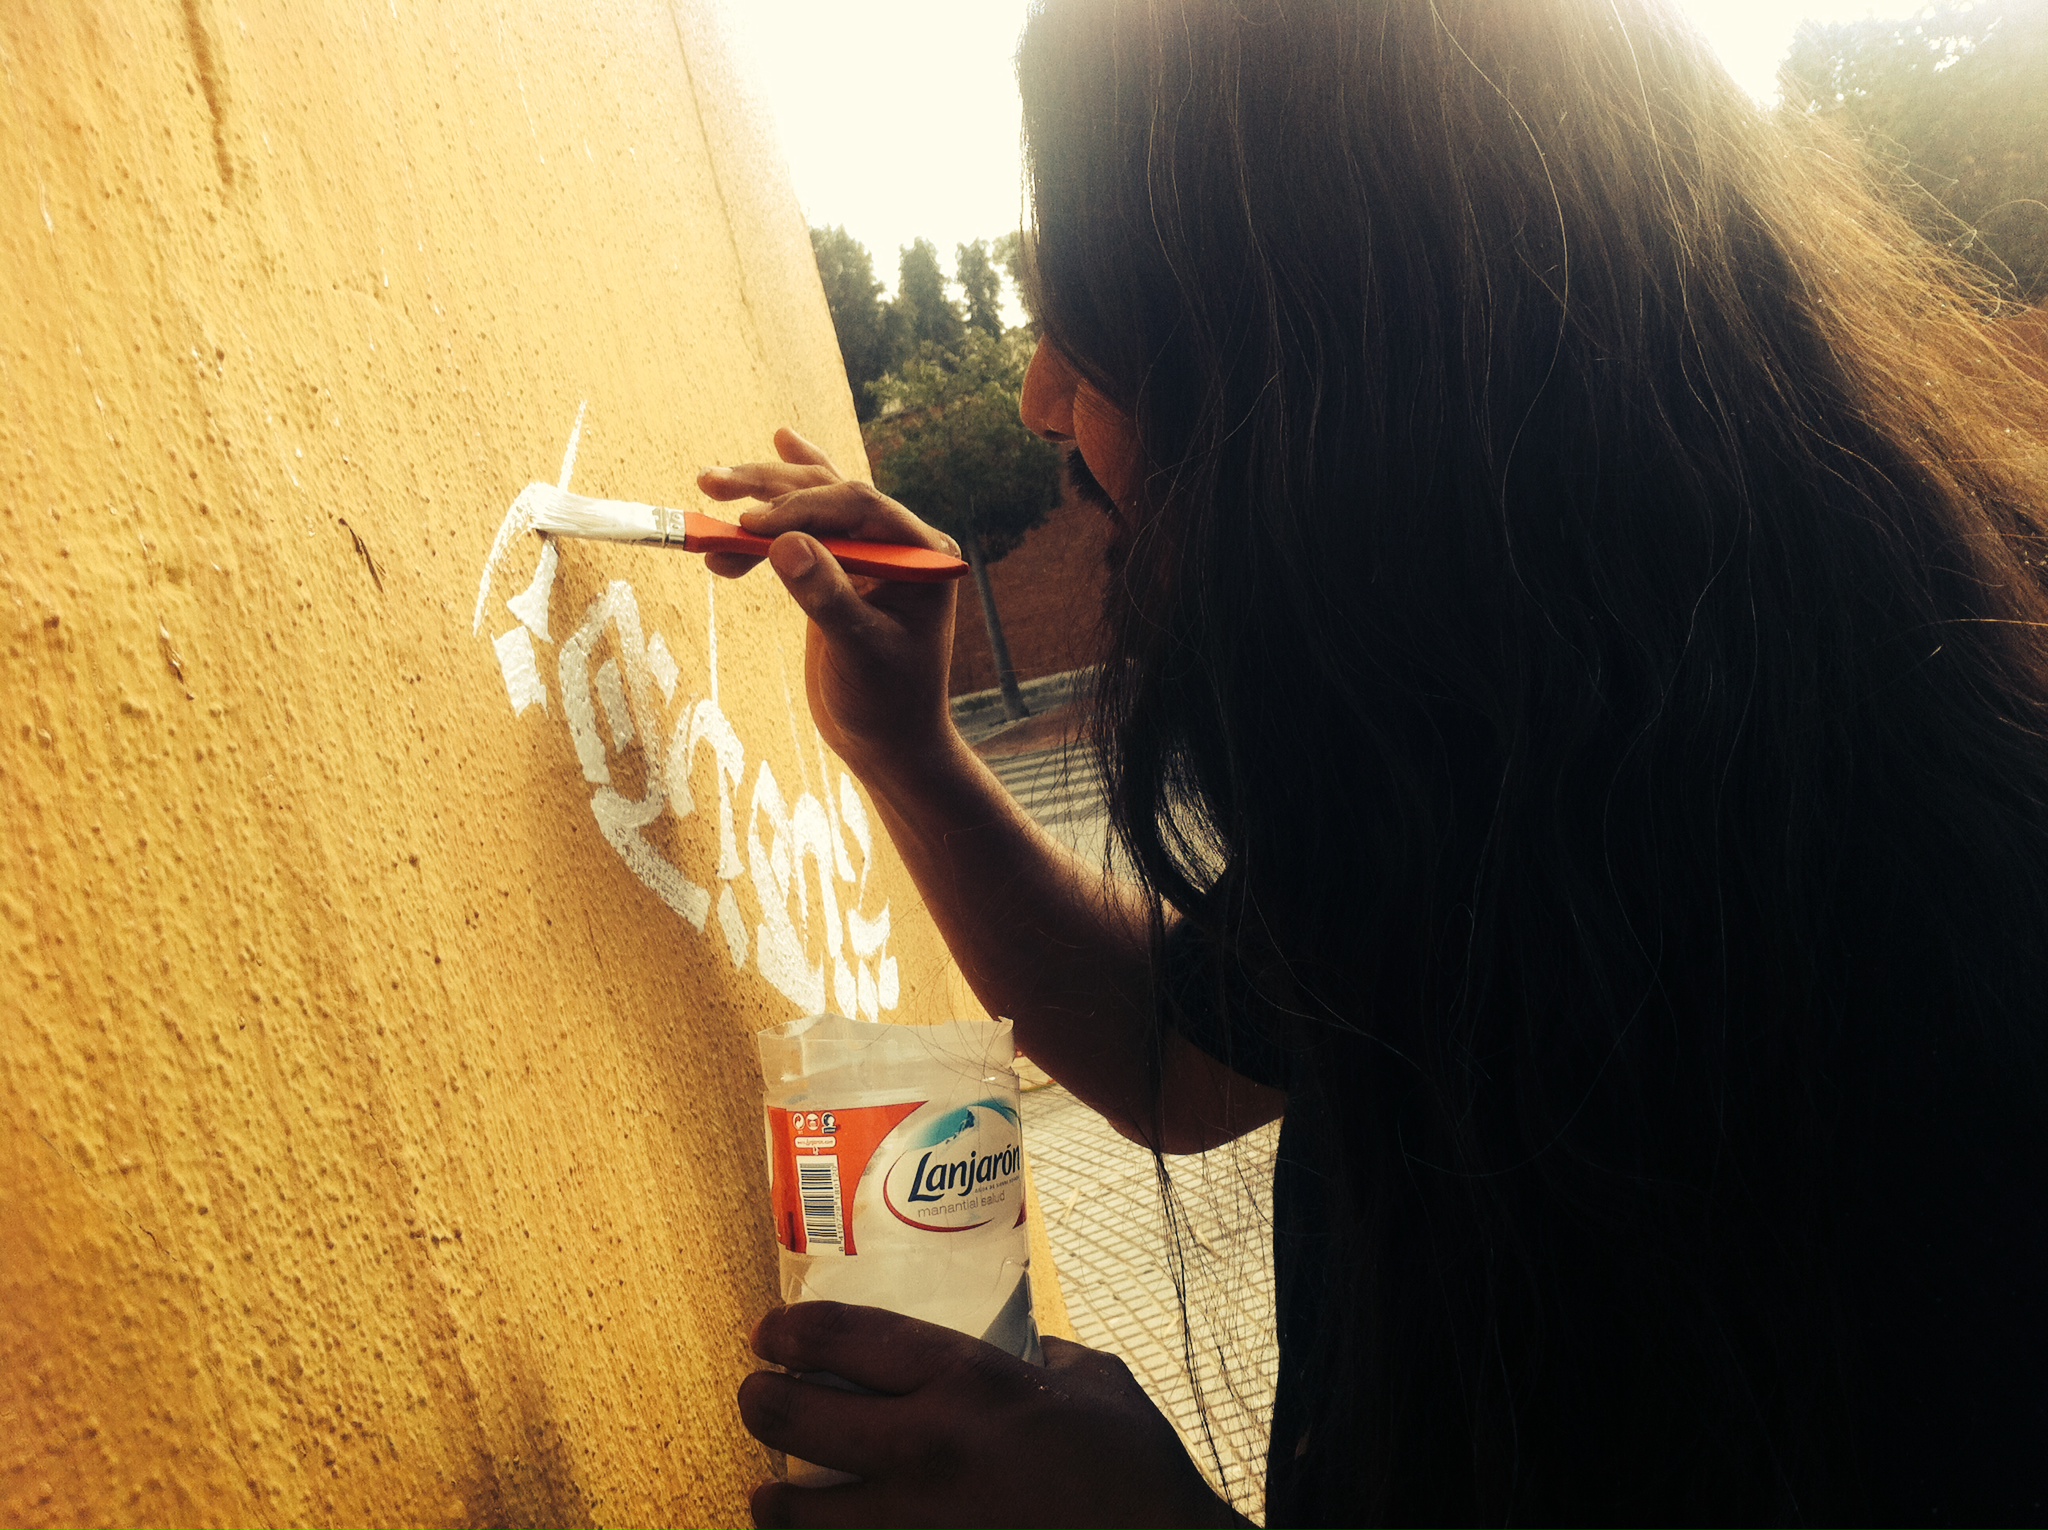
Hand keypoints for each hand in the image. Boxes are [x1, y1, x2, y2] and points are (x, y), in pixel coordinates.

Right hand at [698, 430, 958, 778]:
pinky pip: (810, 524)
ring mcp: (871, 555)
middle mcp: (901, 544)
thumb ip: (826, 597)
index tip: (750, 525)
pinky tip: (771, 454)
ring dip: (761, 495)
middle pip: (831, 493)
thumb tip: (784, 543)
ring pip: (814, 503)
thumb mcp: (858, 652)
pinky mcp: (841, 570)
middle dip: (770, 488)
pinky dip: (780, 502)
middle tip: (711, 483)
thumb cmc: (887, 705)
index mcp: (924, 555)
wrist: (889, 743)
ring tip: (709, 484)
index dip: (802, 507)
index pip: (860, 507)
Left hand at [736, 1302, 1245, 1529]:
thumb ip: (1042, 1357)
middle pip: (796, 1418)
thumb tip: (1021, 1345)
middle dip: (762, 1403)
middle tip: (759, 1397)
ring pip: (800, 1513)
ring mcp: (917, 1528)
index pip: (843, 1338)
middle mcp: (927, 1450)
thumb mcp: (1094, 1383)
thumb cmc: (1136, 1474)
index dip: (791, 1332)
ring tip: (771, 1493)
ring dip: (776, 1499)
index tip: (769, 1334)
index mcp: (968, 1382)